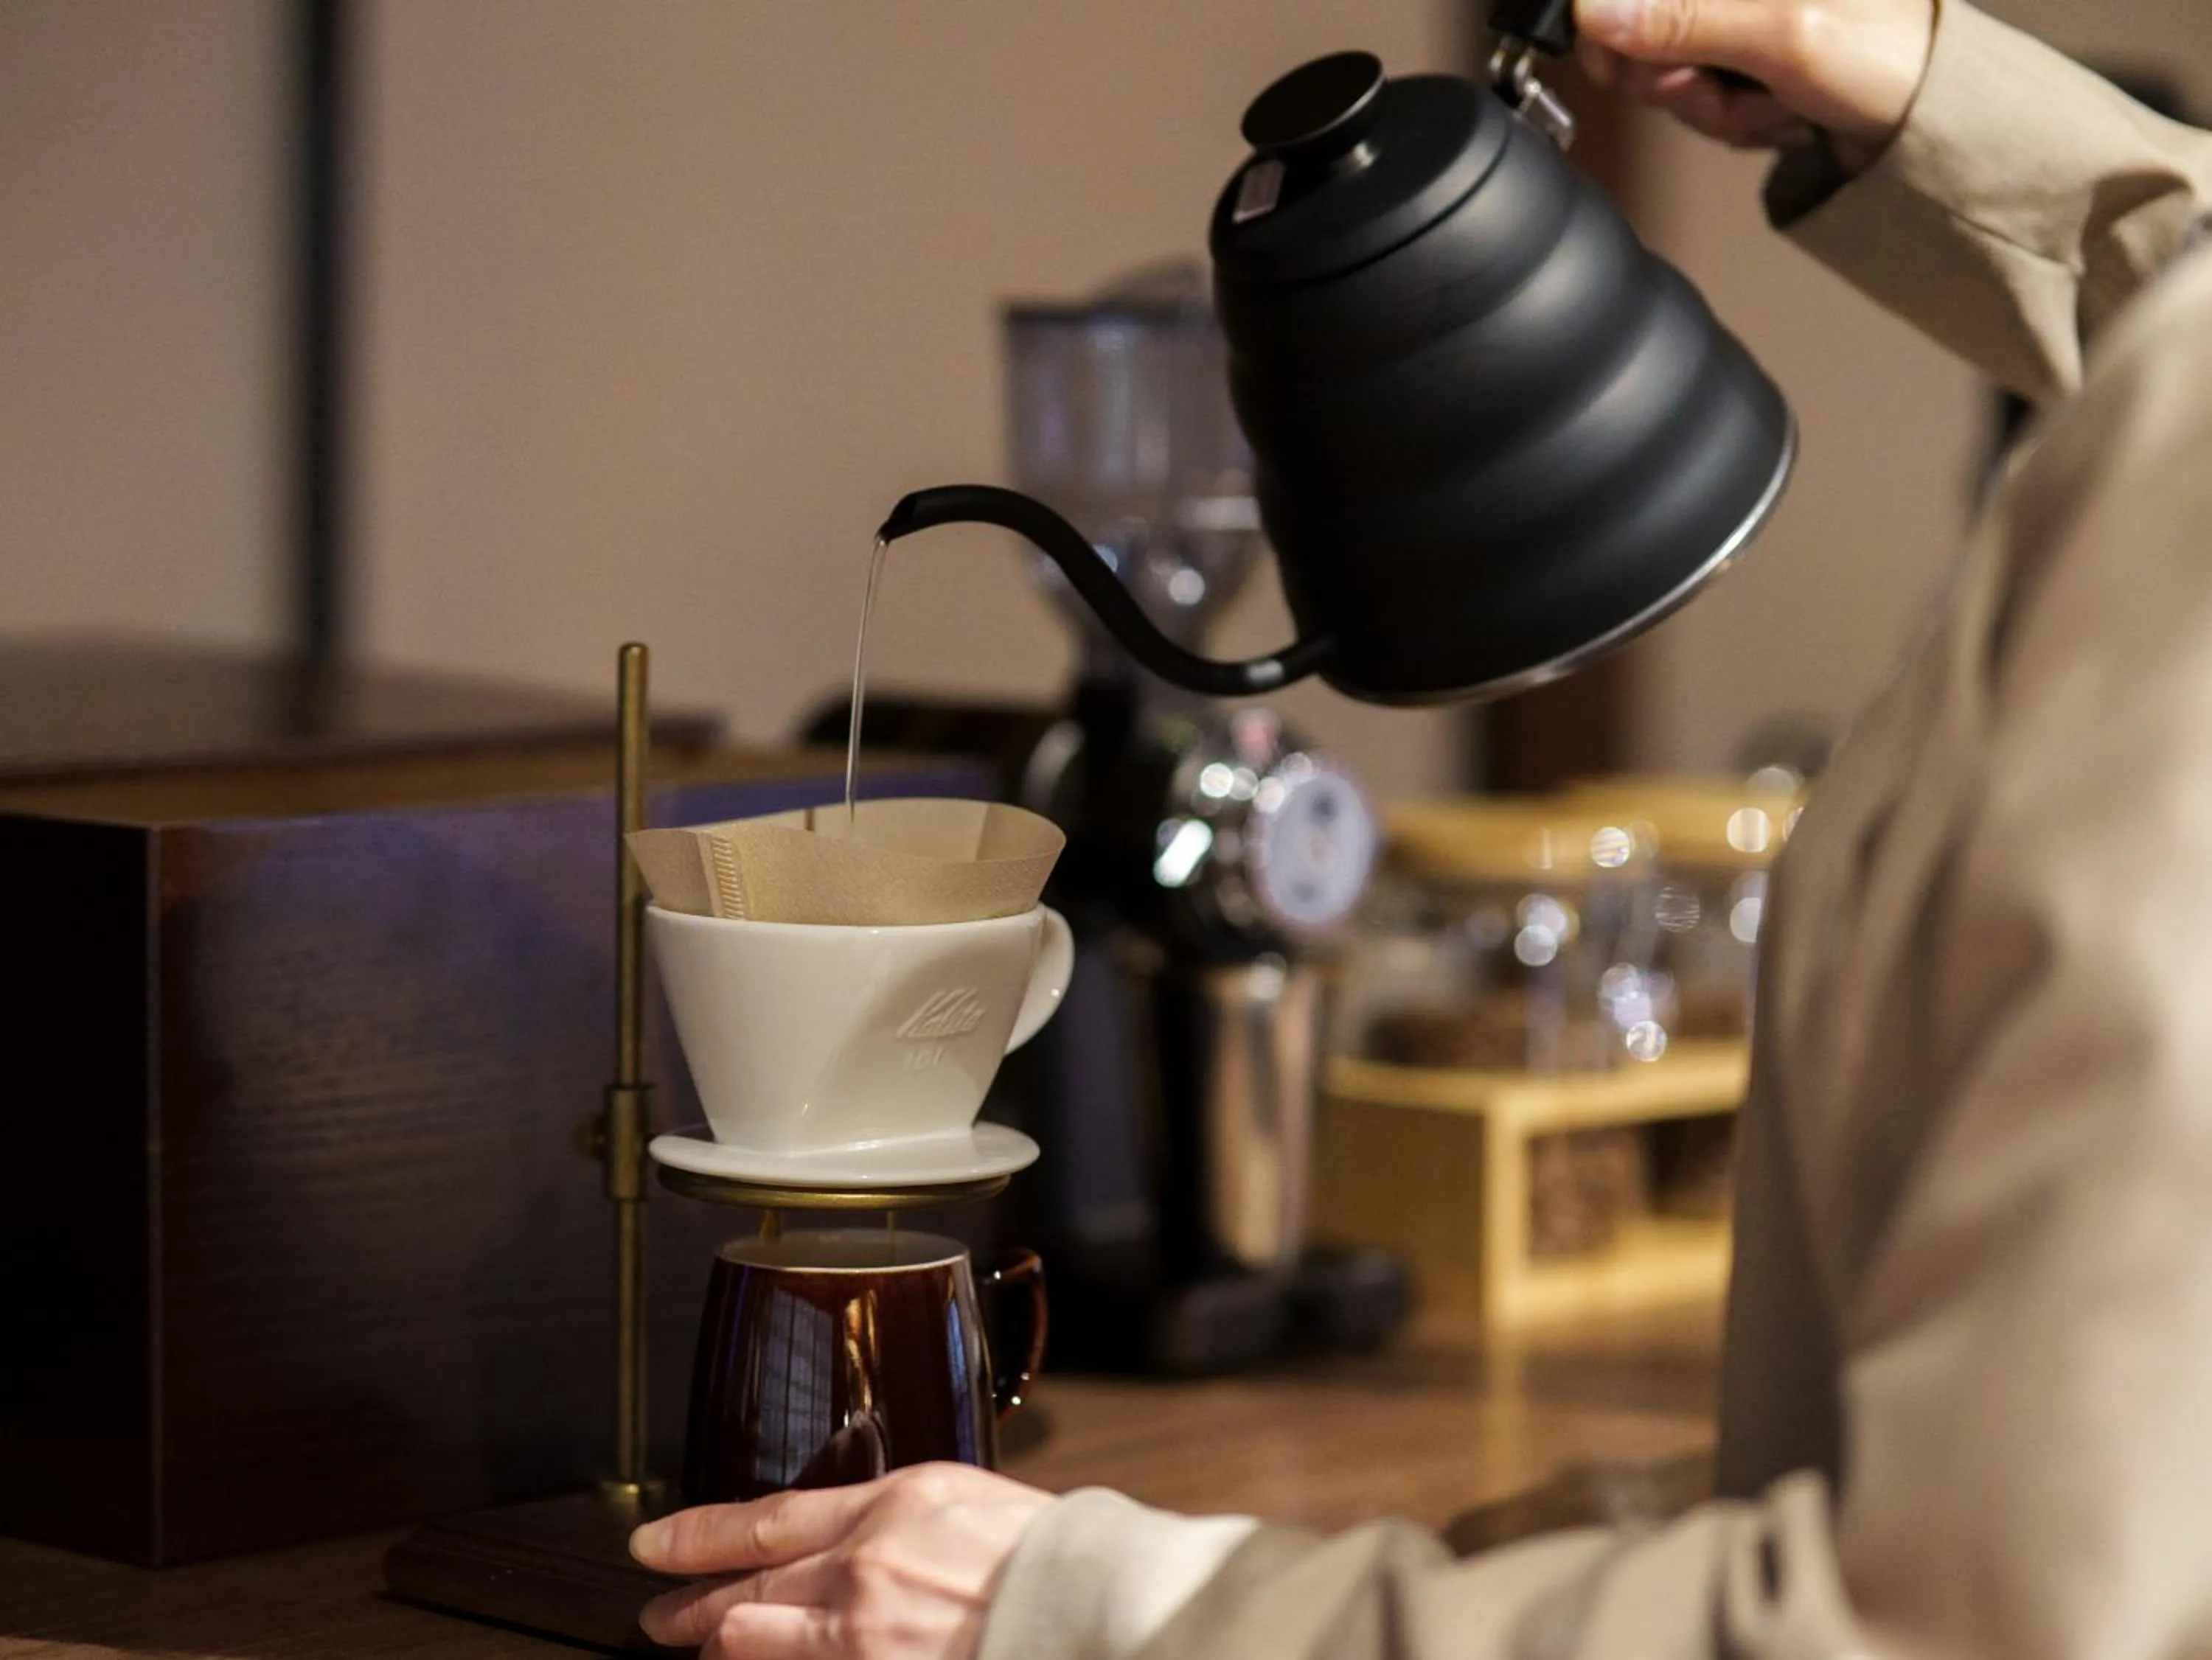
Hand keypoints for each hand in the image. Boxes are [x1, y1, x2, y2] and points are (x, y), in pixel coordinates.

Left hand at [631, 1464, 1056, 1659]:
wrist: (1094, 1609)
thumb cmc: (1051, 1559)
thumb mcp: (964, 1502)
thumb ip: (897, 1517)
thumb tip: (854, 1536)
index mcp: (890, 1506)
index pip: (762, 1519)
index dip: (694, 1534)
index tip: (654, 1543)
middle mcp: (863, 1571)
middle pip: (744, 1590)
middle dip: (690, 1606)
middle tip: (660, 1616)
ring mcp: (862, 1639)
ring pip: (751, 1644)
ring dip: (723, 1647)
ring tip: (706, 1648)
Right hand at [1573, 0, 1935, 172]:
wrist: (1942, 125)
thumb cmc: (1895, 58)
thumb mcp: (1782, 33)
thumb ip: (1685, 20)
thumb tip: (1596, 10)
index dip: (1613, 23)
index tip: (1619, 60)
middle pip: (1644, 30)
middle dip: (1678, 75)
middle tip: (1718, 86)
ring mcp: (1744, 23)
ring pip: (1672, 72)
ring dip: (1717, 107)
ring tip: (1777, 104)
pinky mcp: (1751, 62)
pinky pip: (1704, 101)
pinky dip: (1737, 121)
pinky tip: (1784, 113)